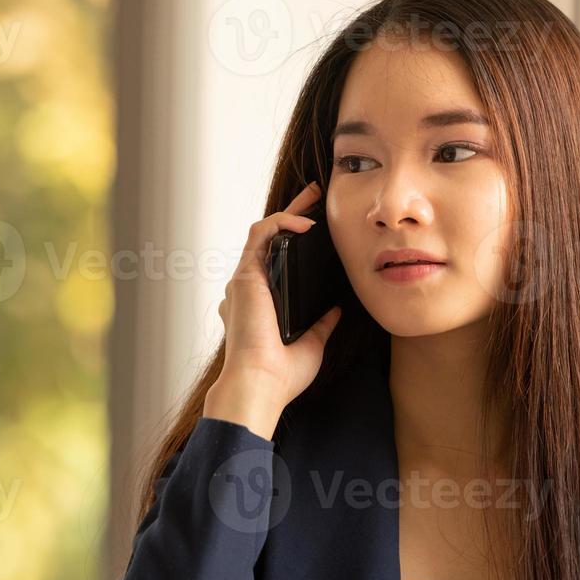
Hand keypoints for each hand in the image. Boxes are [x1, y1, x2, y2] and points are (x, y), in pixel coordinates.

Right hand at [213, 181, 342, 414]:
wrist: (261, 383)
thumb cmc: (281, 373)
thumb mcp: (312, 343)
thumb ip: (321, 324)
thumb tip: (336, 310)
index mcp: (263, 303)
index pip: (278, 261)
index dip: (295, 240)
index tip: (317, 227)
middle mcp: (249, 288)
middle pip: (270, 240)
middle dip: (292, 214)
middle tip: (314, 195)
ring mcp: (244, 280)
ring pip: (263, 231)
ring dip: (288, 211)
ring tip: (313, 197)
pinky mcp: (244, 275)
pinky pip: (260, 235)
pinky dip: (281, 223)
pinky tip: (304, 224)